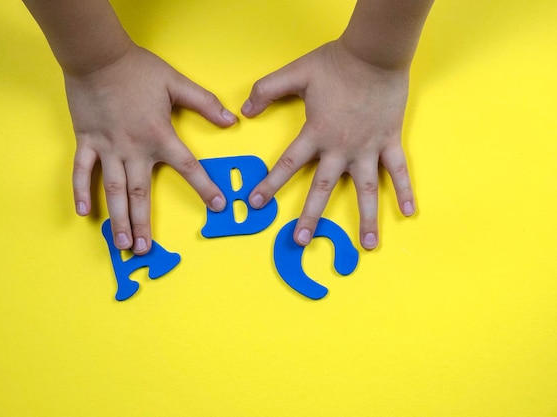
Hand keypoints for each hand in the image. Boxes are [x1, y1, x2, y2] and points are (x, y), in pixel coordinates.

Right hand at [66, 44, 236, 253]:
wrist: (98, 56)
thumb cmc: (138, 69)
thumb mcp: (176, 83)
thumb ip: (204, 102)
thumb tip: (231, 119)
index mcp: (159, 136)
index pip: (188, 168)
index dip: (204, 187)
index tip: (217, 206)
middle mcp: (133, 149)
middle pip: (140, 193)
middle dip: (144, 223)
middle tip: (145, 250)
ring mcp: (107, 147)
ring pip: (112, 190)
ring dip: (117, 218)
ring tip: (122, 243)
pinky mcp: (86, 141)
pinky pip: (82, 172)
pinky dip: (80, 191)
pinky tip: (84, 213)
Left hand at [242, 40, 415, 249]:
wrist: (374, 53)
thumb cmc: (335, 63)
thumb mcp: (295, 73)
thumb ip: (267, 90)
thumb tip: (244, 110)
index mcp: (315, 134)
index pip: (286, 165)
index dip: (269, 185)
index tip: (256, 203)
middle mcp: (340, 148)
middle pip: (321, 188)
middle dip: (309, 216)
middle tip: (300, 241)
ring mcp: (368, 148)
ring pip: (366, 190)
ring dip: (366, 219)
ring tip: (366, 246)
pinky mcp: (390, 141)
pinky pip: (398, 170)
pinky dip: (404, 190)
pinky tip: (407, 213)